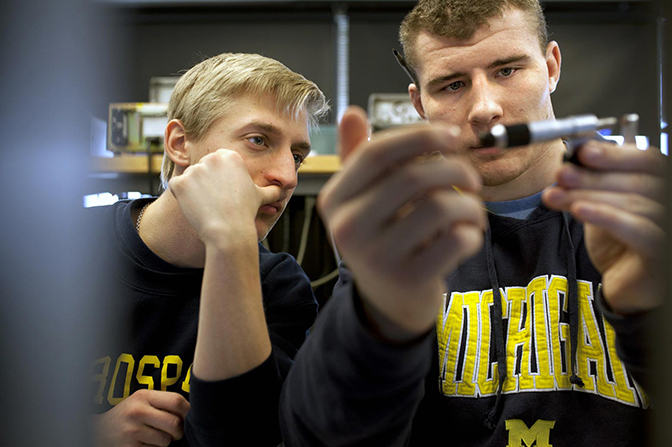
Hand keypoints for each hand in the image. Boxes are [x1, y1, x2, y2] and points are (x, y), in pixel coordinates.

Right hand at [92, 389, 189, 446]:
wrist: (98, 431)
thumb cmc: (128, 414)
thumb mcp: (142, 400)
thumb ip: (162, 402)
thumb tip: (191, 410)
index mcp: (144, 396)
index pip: (176, 400)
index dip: (188, 410)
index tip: (188, 416)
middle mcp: (138, 412)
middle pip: (175, 424)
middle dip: (179, 431)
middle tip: (174, 431)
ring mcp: (133, 431)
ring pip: (166, 440)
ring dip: (165, 441)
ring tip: (154, 435)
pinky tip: (144, 442)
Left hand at [169, 148, 280, 246]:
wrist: (229, 231)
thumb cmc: (245, 213)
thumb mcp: (261, 198)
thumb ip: (271, 190)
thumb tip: (284, 189)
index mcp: (230, 156)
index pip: (216, 163)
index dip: (219, 180)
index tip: (223, 193)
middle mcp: (212, 158)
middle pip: (202, 169)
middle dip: (205, 184)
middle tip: (215, 201)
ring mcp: (194, 169)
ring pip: (189, 179)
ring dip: (193, 191)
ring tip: (207, 206)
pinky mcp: (180, 182)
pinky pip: (176, 187)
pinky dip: (182, 198)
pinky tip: (194, 207)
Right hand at [318, 106, 486, 340]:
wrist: (389, 301)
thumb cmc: (381, 236)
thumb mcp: (362, 199)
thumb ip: (358, 157)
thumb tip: (351, 113)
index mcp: (334, 200)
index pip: (376, 153)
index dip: (420, 136)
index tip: (452, 135)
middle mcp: (347, 228)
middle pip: (413, 177)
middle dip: (456, 169)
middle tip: (472, 178)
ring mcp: (376, 257)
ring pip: (441, 207)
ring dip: (470, 204)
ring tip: (473, 210)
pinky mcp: (408, 279)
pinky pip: (457, 240)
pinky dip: (473, 232)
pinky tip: (468, 235)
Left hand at [543, 140, 665, 313]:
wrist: (621, 284)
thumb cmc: (616, 243)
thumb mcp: (601, 206)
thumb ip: (593, 183)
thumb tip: (572, 160)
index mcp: (659, 187)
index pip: (647, 161)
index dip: (615, 155)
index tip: (582, 152)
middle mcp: (670, 204)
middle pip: (637, 181)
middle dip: (592, 177)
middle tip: (561, 175)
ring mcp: (669, 229)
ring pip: (632, 204)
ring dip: (588, 196)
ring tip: (556, 196)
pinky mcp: (661, 253)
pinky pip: (637, 229)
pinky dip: (605, 216)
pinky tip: (578, 210)